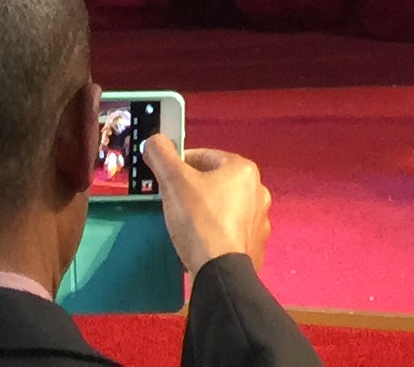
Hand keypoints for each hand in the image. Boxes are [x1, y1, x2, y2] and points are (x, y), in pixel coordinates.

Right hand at [144, 137, 273, 281]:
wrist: (220, 272)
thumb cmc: (199, 220)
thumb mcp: (174, 181)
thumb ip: (162, 155)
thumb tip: (153, 141)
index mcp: (243, 169)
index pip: (204, 157)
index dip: (179, 165)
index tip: (164, 178)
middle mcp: (258, 190)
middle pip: (215, 182)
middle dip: (193, 189)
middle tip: (172, 202)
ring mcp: (260, 220)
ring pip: (224, 207)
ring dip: (205, 211)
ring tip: (185, 224)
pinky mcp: (256, 246)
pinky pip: (230, 231)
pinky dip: (216, 233)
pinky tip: (201, 242)